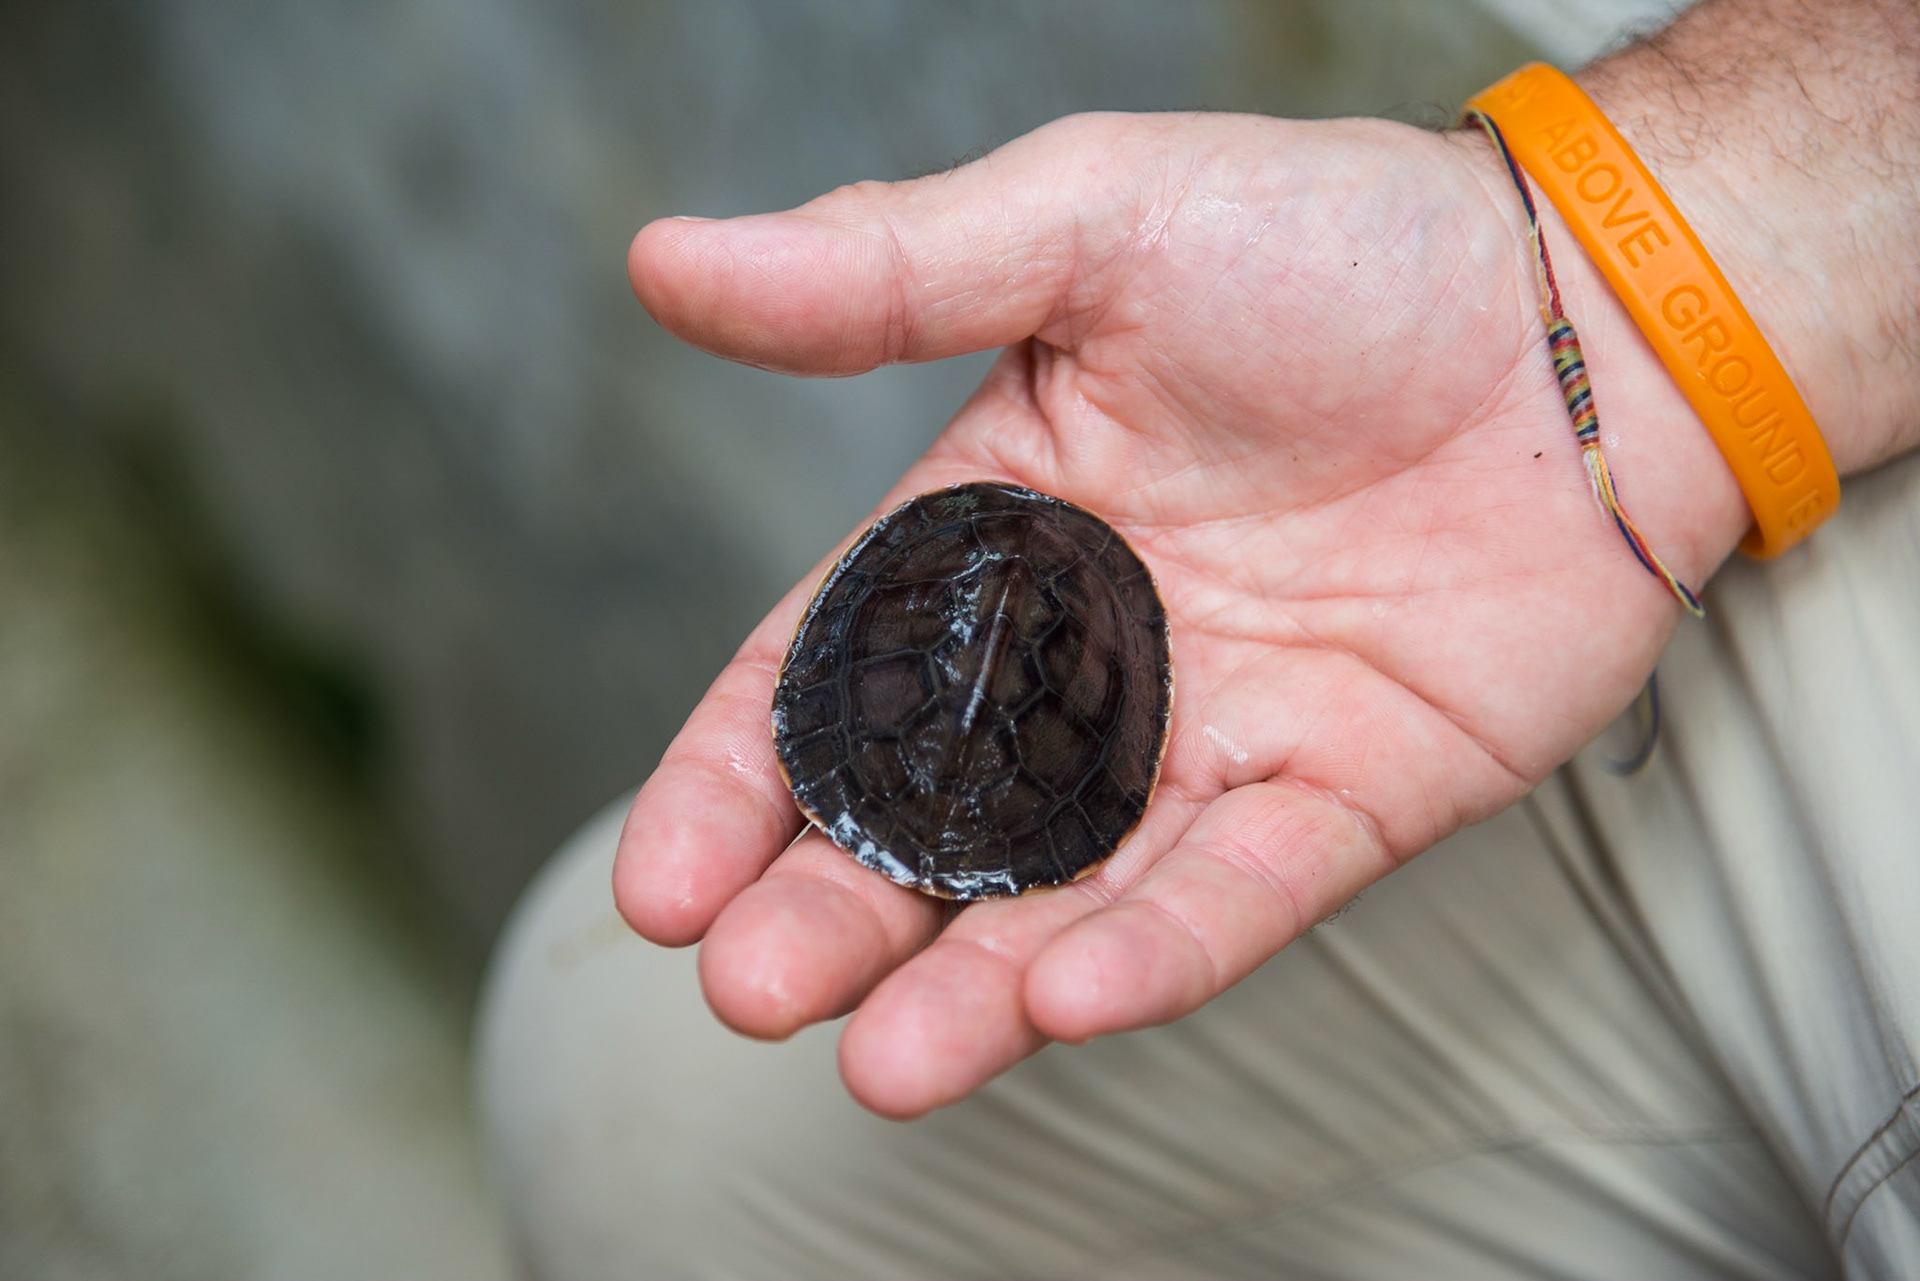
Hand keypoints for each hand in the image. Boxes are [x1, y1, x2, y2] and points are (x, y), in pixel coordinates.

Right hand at [611, 105, 1781, 1116]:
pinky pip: (1245, 892)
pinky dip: (1163, 948)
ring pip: (1074, 888)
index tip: (666, 881)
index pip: (837, 675)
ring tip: (885, 1060)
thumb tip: (662, 264)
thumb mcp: (1086, 221)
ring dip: (977, 981)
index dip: (743, 779)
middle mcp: (1092, 657)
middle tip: (752, 991)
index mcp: (1003, 534)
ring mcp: (1218, 739)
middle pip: (936, 813)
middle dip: (838, 911)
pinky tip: (1070, 997)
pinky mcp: (1349, 796)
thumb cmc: (1335, 243)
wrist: (1583, 305)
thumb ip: (883, 270)